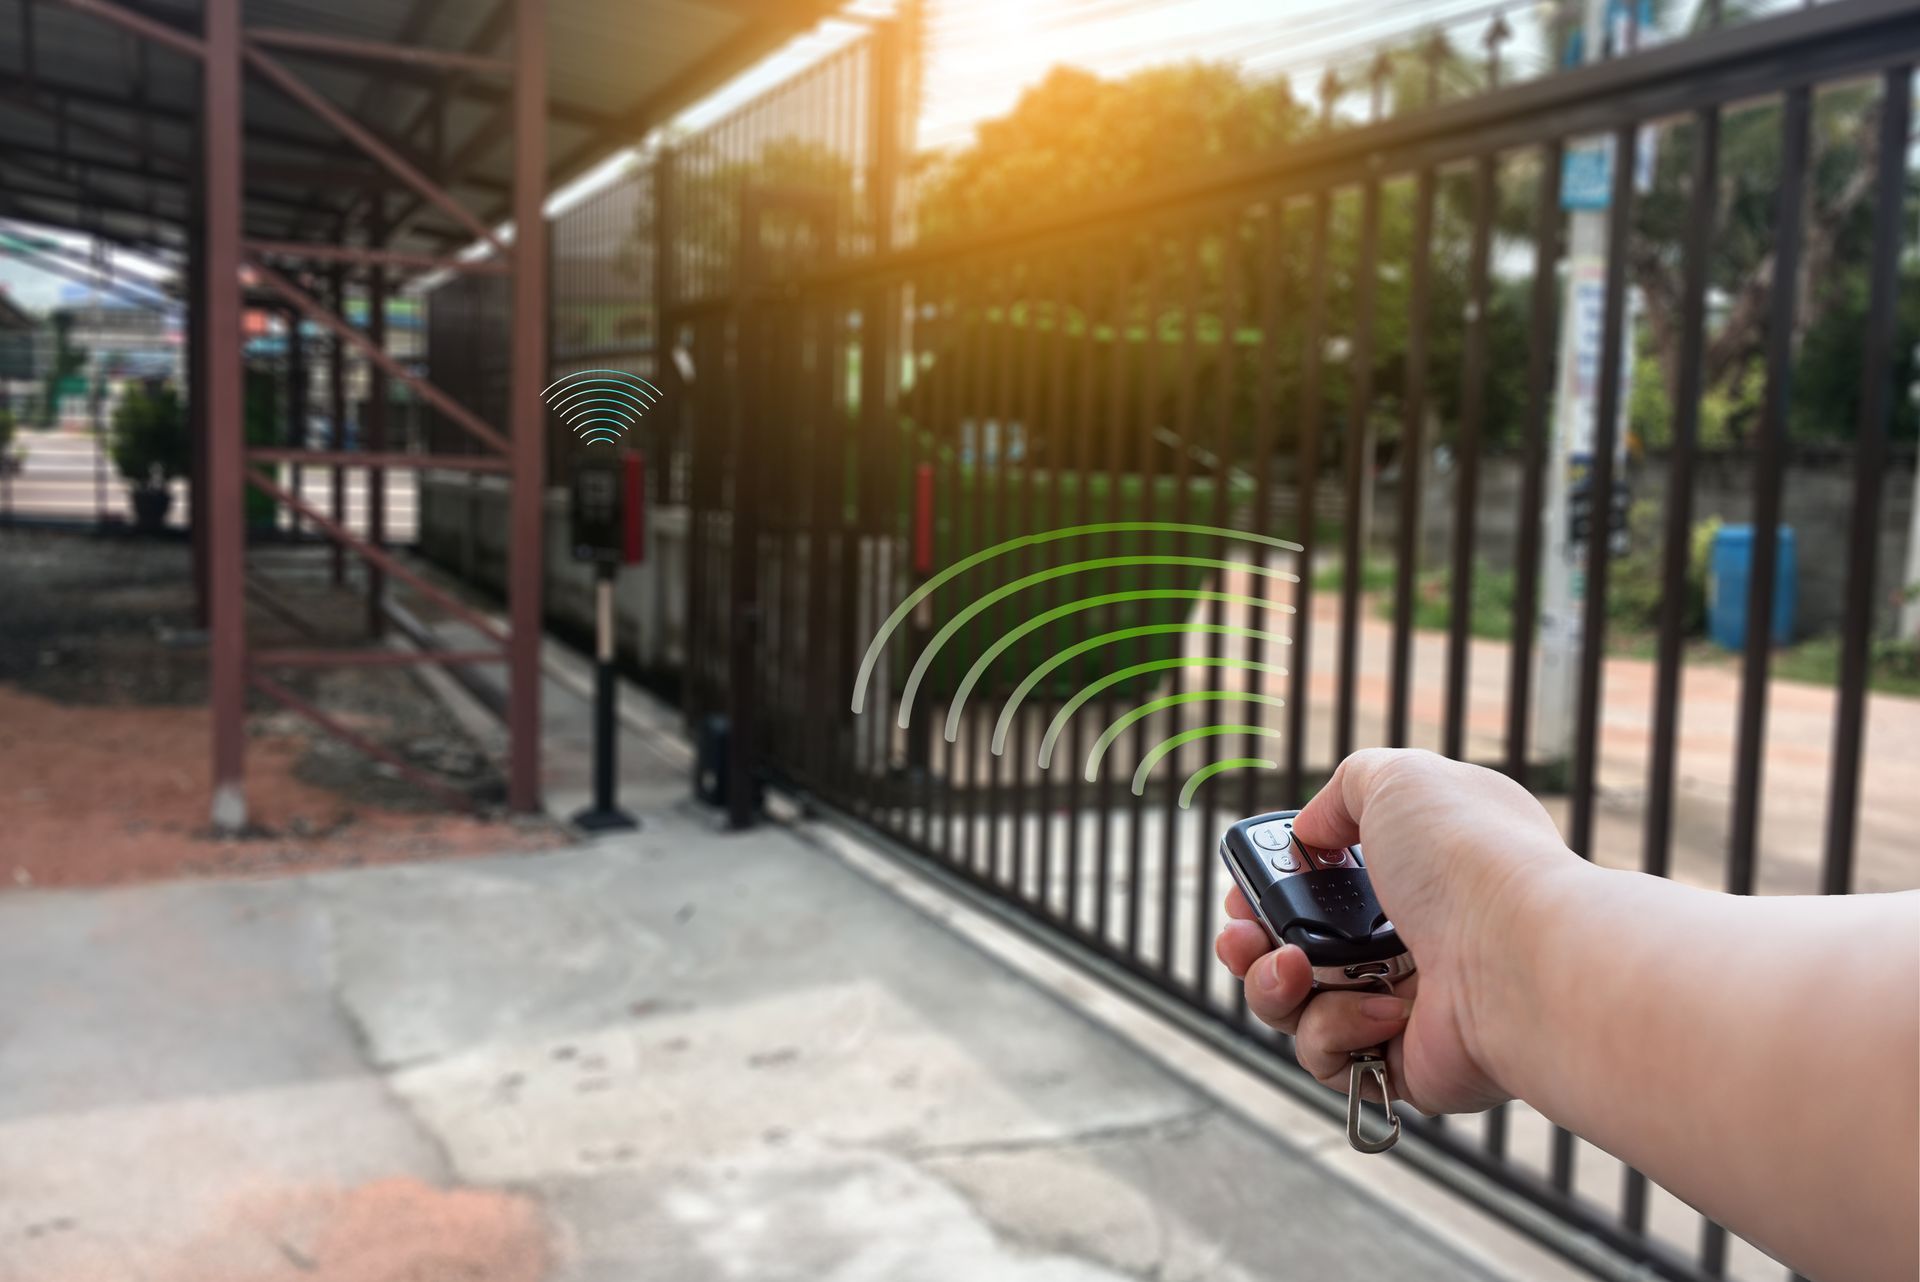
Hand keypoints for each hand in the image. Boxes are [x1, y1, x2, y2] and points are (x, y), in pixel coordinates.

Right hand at [1214, 748, 1589, 1113]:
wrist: (1517, 958)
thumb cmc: (1468, 860)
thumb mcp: (1399, 780)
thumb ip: (1344, 790)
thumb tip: (1310, 831)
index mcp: (1415, 873)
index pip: (1323, 884)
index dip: (1271, 887)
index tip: (1245, 888)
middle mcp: (1412, 937)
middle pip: (1293, 949)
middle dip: (1250, 944)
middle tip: (1242, 937)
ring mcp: (1407, 1004)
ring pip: (1298, 1008)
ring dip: (1274, 987)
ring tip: (1293, 970)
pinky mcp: (1403, 1065)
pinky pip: (1332, 1058)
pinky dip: (1335, 1031)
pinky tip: (1378, 1010)